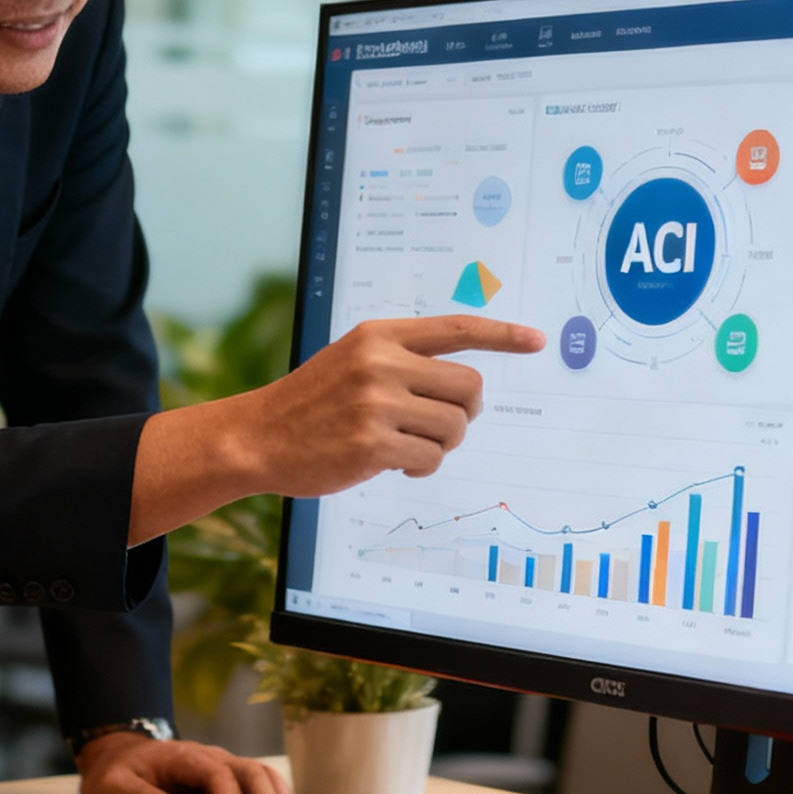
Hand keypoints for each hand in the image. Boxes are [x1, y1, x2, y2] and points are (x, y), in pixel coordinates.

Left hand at [76, 732, 298, 793]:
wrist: (116, 755)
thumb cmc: (115, 772)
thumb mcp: (114, 785)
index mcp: (183, 756)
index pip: (217, 774)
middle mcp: (208, 756)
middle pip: (248, 770)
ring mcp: (219, 766)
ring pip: (259, 774)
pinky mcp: (223, 780)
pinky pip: (254, 785)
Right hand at [129, 313, 544, 543]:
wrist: (256, 436)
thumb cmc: (311, 402)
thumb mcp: (352, 360)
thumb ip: (402, 359)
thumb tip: (468, 383)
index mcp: (378, 335)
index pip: (456, 328)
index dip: (502, 336)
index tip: (536, 340)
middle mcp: (380, 364)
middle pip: (470, 388)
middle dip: (464, 413)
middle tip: (439, 424)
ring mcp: (376, 405)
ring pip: (454, 427)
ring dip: (440, 444)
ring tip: (406, 445)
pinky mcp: (372, 445)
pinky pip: (430, 458)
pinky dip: (420, 465)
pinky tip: (392, 462)